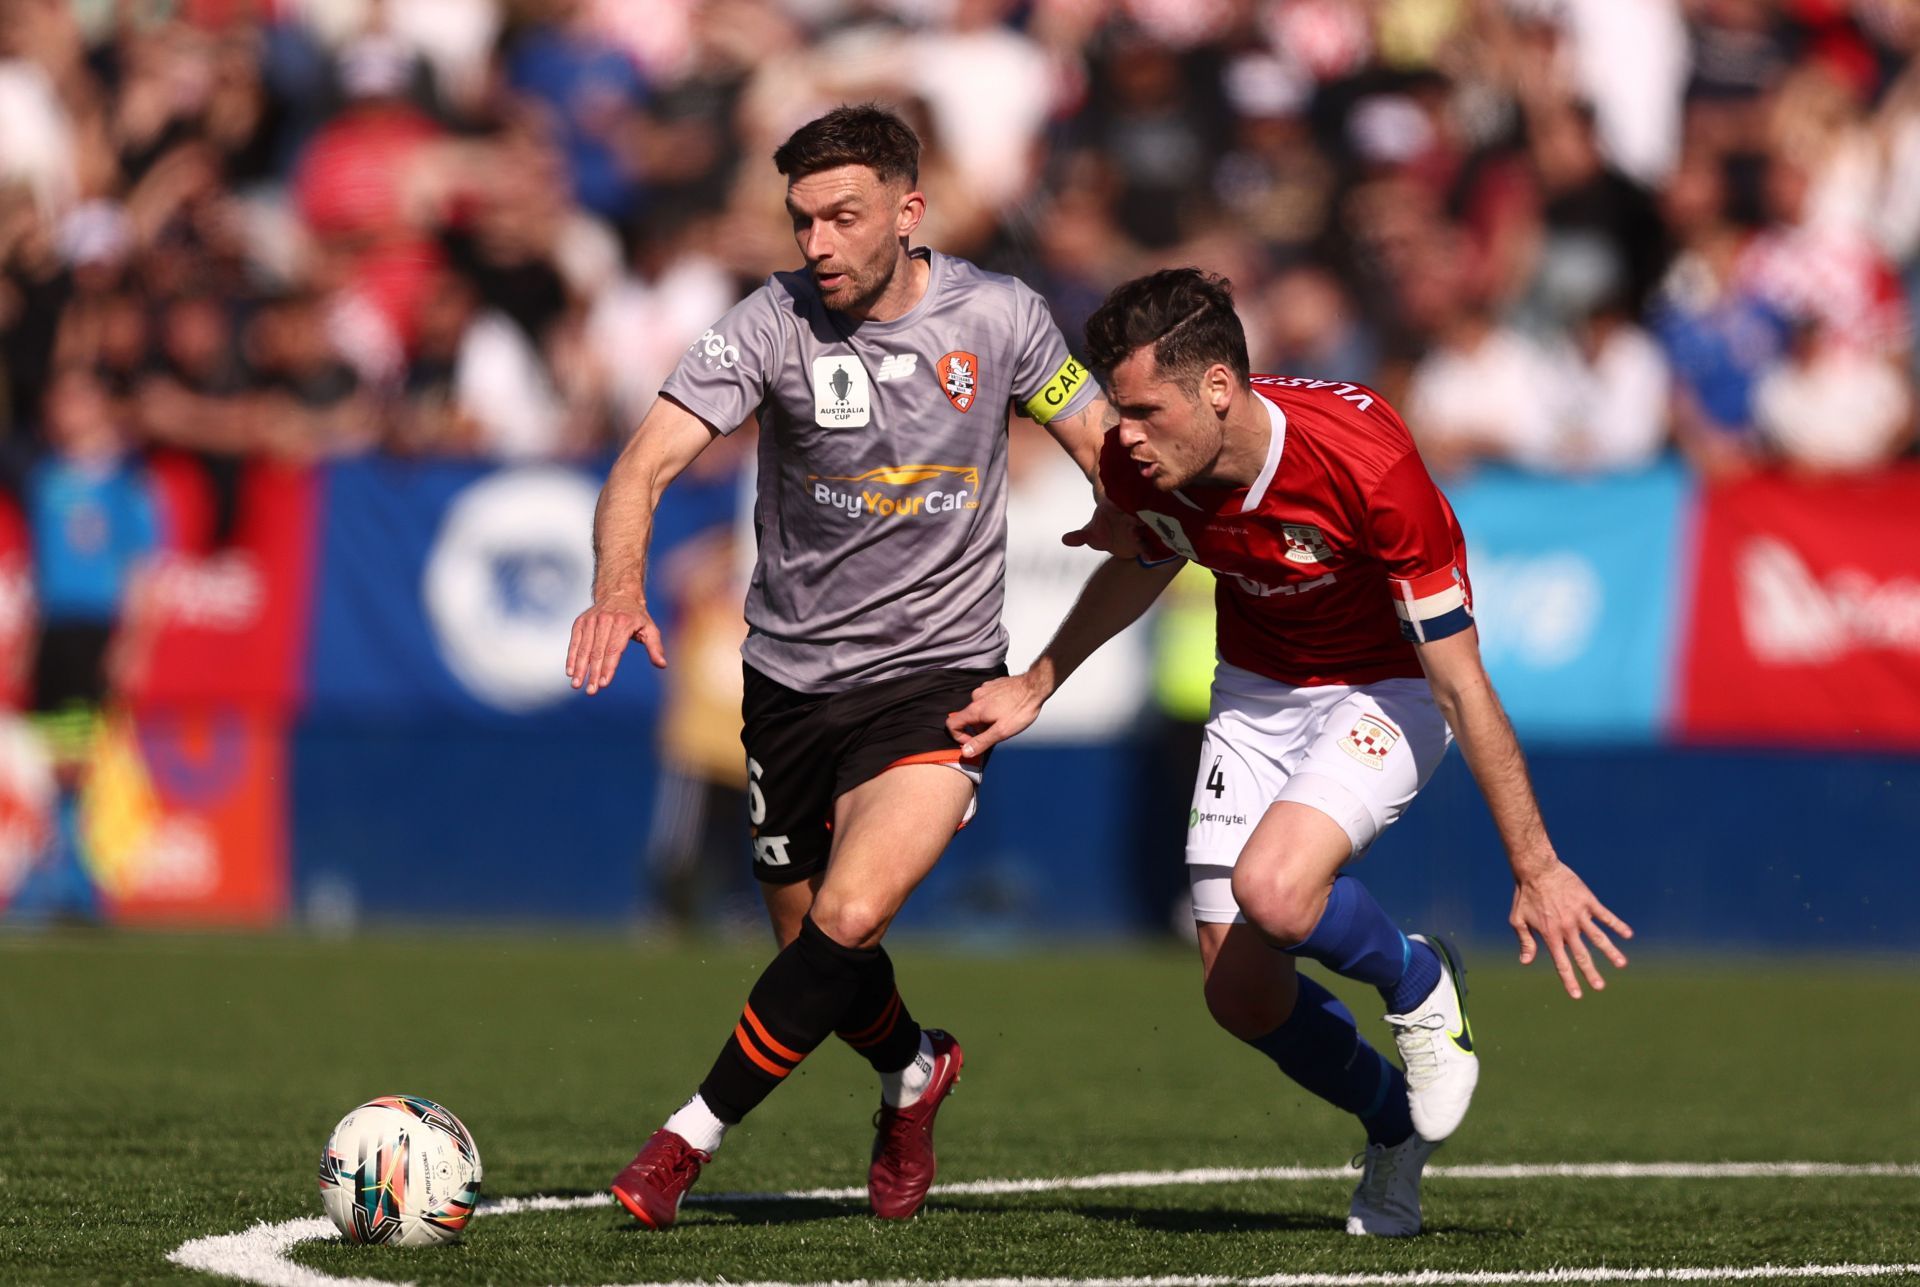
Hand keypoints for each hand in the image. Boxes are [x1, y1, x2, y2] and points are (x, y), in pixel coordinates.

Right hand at [565, 592, 665, 694]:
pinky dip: (572, 657)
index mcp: (623, 622)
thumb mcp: (650, 628)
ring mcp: (591, 620)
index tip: (603, 684)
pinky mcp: (580, 622)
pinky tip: (570, 672)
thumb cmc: (636, 616)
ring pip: (584, 648)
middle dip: (593, 673)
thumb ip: (655, 647)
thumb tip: (662, 664)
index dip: (608, 667)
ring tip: (577, 685)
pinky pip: (575, 641)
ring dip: (580, 668)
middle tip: (591, 691)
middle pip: (597, 651)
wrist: (618, 593)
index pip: (614, 649)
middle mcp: (605, 620)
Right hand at [945, 671, 1049, 757]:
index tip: (974, 742)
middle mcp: (976, 697)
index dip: (959, 737)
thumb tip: (965, 752)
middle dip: (979, 728)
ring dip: (987, 718)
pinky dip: (992, 708)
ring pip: (978, 709)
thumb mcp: (1001, 731)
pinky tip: (1007, 709)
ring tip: (1005, 719)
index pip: (952, 724)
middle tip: (997, 731)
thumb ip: (981, 742)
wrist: (1035, 686)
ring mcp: (984, 689)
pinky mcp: (992, 685)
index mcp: (975, 709)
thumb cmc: (1021, 709)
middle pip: (967, 718)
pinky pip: (986, 700)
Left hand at [1063, 496, 1146, 558]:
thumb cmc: (1102, 532)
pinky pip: (1150, 544)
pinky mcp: (1146, 541)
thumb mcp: (1091, 534)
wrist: (1117, 542)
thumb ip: (1080, 536)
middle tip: (1133, 526)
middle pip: (1137, 513)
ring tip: (1139, 539)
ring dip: (1145, 532)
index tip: (1121, 511)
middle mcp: (1131, 514)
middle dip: (1136, 519)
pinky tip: (1146, 556)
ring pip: (1146, 527)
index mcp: (1117, 506)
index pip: (1121, 501)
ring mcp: (1140, 527)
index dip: (1123, 505)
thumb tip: (1065, 540)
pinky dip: (1149, 550)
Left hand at [1509, 860, 1632, 998]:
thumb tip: (1526, 962)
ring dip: (1611, 952)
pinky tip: (1628, 934)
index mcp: (1550, 935)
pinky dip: (1617, 924)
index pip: (1561, 963)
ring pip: (1598, 937)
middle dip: (1592, 973)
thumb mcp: (1517, 919)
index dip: (1569, 980)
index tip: (1577, 995)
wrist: (1536, 868)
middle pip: (1582, 955)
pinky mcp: (1588, 901)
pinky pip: (1605, 915)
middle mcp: (1567, 928)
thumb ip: (1525, 941)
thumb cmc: (1525, 894)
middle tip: (1600, 987)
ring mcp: (1579, 914)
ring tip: (1622, 964)